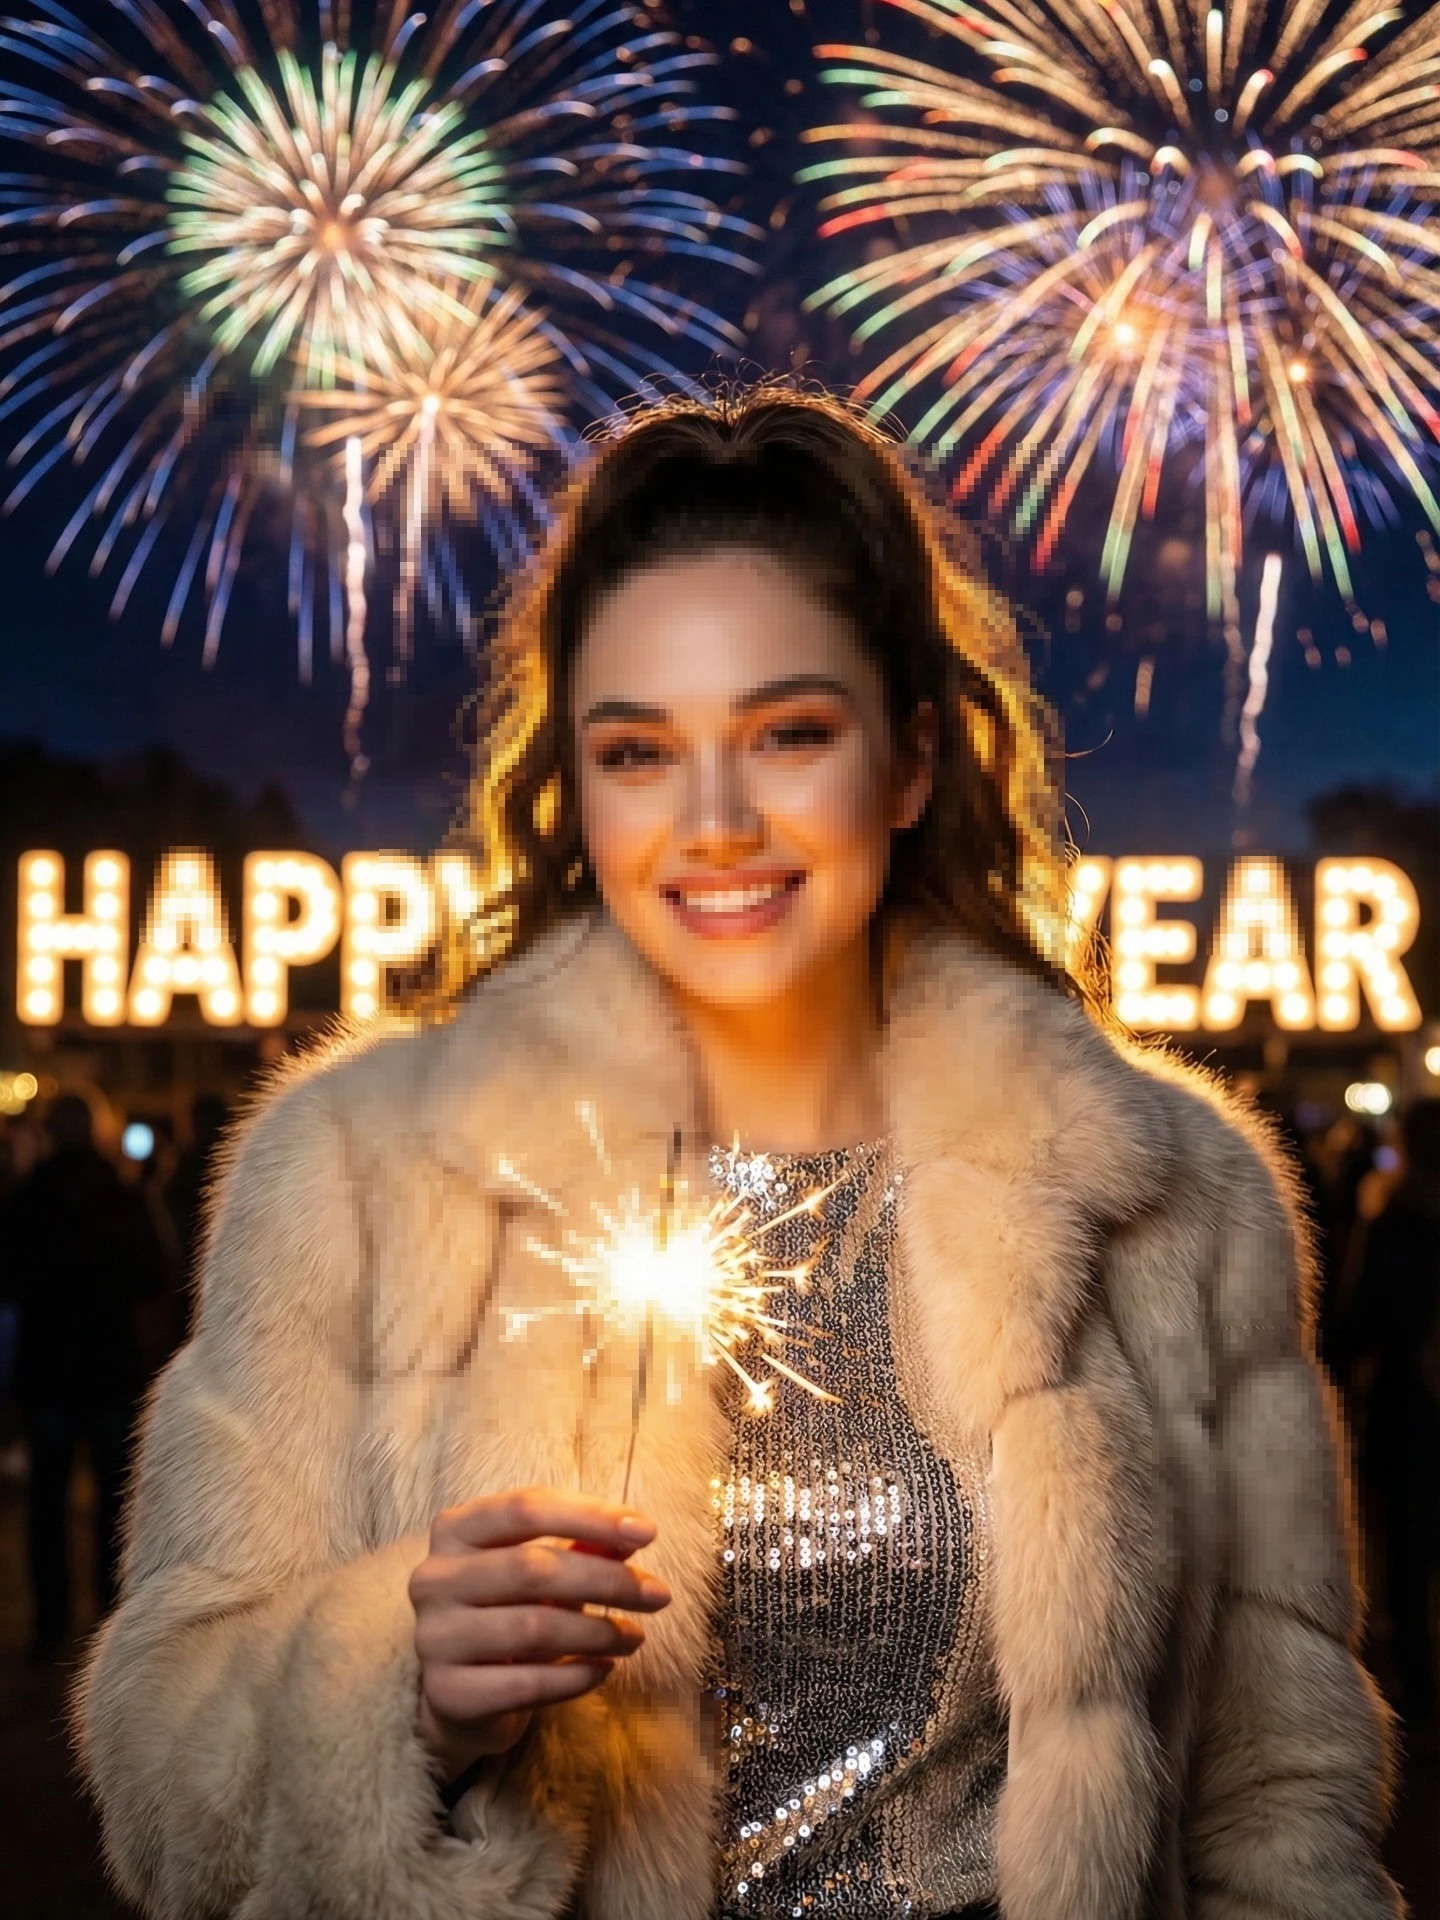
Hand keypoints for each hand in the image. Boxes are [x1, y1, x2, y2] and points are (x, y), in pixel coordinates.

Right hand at [409, 1487, 670, 1779]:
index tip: (648, 1533)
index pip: (526, 1508)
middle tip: (658, 1595)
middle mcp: (434, 1578)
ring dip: (598, 1632)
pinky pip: (526, 1684)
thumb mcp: (538, 1570)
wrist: (458, 1694)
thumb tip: (634, 1534)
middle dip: (606, 1580)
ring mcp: (434, 1638)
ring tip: (635, 1637)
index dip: (590, 1517)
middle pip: (533, 1567)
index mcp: (455, 1529)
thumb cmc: (506, 1611)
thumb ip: (579, 1547)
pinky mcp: (447, 1694)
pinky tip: (604, 1670)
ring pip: (533, 1628)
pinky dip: (575, 1677)